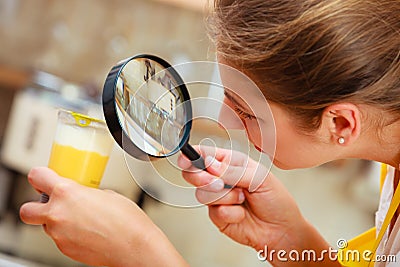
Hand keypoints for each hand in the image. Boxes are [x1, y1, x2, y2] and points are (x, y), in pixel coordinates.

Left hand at [20, 167, 187, 266]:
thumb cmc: (127, 220)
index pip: (37, 177)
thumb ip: (87, 194)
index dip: (40, 176)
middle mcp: (58, 214)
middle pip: (27, 210)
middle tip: (50, 203)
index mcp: (67, 193)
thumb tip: (84, 197)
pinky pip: (60, 239)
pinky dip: (69, 234)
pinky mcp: (66, 250)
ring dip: (57, 221)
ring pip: (46, 226)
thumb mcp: (107, 195)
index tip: (44, 177)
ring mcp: (59, 235)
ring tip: (80, 220)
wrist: (134, 247)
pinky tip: (87, 232)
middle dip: (35, 206)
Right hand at [178, 146, 313, 254]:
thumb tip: (210, 164)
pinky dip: (231, 213)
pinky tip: (242, 214)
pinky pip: (214, 211)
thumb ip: (233, 170)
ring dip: (224, 197)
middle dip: (203, 178)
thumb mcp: (259, 178)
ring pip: (202, 194)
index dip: (194, 155)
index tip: (186, 159)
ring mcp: (218, 197)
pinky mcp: (217, 215)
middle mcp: (222, 178)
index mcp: (232, 163)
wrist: (281, 230)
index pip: (207, 154)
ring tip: (242, 199)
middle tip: (218, 183)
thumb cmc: (276, 200)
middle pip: (195, 173)